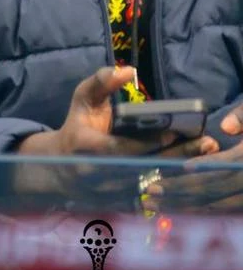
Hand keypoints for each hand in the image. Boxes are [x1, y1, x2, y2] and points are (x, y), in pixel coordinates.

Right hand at [11, 67, 217, 197]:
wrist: (64, 164)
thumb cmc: (78, 125)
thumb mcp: (83, 100)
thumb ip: (101, 82)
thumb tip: (128, 71)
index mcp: (89, 147)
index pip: (120, 148)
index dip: (146, 143)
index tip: (172, 134)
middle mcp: (103, 172)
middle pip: (146, 167)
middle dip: (176, 155)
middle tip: (203, 143)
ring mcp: (116, 188)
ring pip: (155, 181)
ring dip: (181, 167)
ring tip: (205, 152)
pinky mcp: (127, 198)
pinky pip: (156, 191)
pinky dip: (176, 180)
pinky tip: (194, 167)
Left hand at [144, 105, 242, 213]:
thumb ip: (242, 116)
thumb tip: (226, 127)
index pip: (225, 165)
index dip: (203, 166)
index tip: (176, 168)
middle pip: (216, 189)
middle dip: (182, 191)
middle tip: (149, 192)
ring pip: (218, 205)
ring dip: (186, 207)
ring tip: (153, 206)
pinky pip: (223, 211)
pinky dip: (200, 211)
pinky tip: (176, 210)